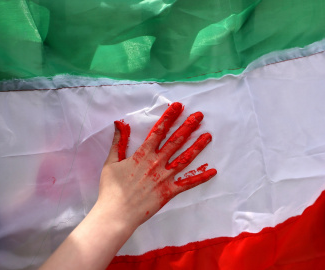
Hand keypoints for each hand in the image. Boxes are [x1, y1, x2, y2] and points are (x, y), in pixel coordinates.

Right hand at [96, 102, 216, 230]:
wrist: (116, 214)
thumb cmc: (111, 189)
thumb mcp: (111, 163)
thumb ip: (118, 143)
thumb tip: (118, 124)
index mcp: (143, 155)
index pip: (159, 131)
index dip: (169, 117)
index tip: (179, 107)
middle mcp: (156, 163)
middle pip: (175, 141)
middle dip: (188, 126)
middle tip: (199, 116)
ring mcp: (165, 177)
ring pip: (185, 159)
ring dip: (197, 146)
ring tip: (208, 135)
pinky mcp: (169, 192)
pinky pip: (188, 183)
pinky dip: (201, 177)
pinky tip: (213, 171)